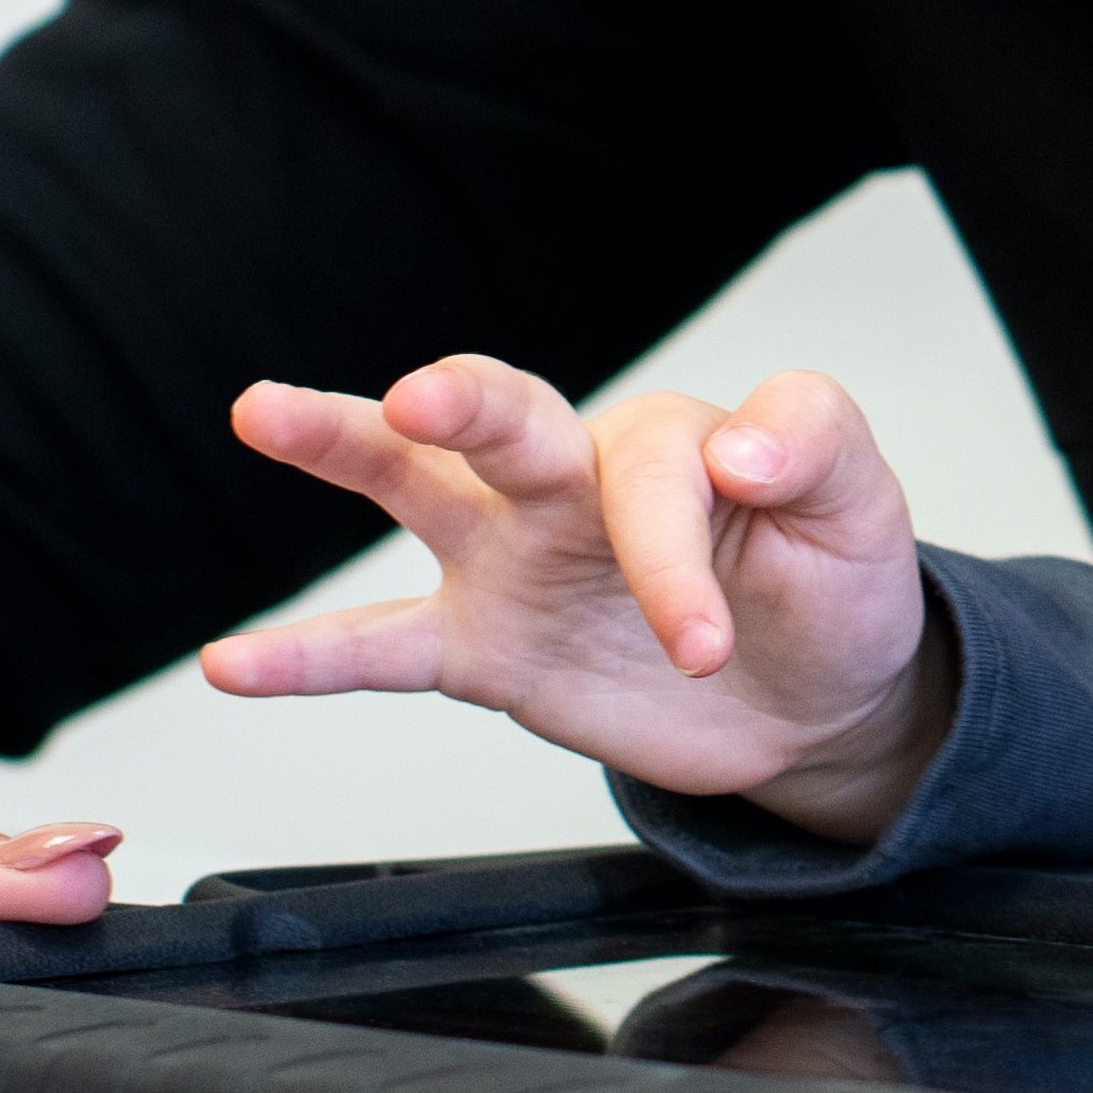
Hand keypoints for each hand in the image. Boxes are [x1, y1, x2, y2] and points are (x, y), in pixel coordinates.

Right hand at [209, 359, 950, 839]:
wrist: (813, 698)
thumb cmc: (831, 585)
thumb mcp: (861, 510)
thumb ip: (815, 444)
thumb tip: (739, 445)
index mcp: (670, 442)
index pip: (648, 474)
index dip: (675, 561)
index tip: (707, 644)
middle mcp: (575, 481)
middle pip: (505, 415)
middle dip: (461, 397)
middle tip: (419, 394)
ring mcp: (516, 559)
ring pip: (415, 483)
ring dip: (341, 442)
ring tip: (264, 410)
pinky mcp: (486, 647)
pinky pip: (382, 648)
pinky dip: (307, 659)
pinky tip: (231, 663)